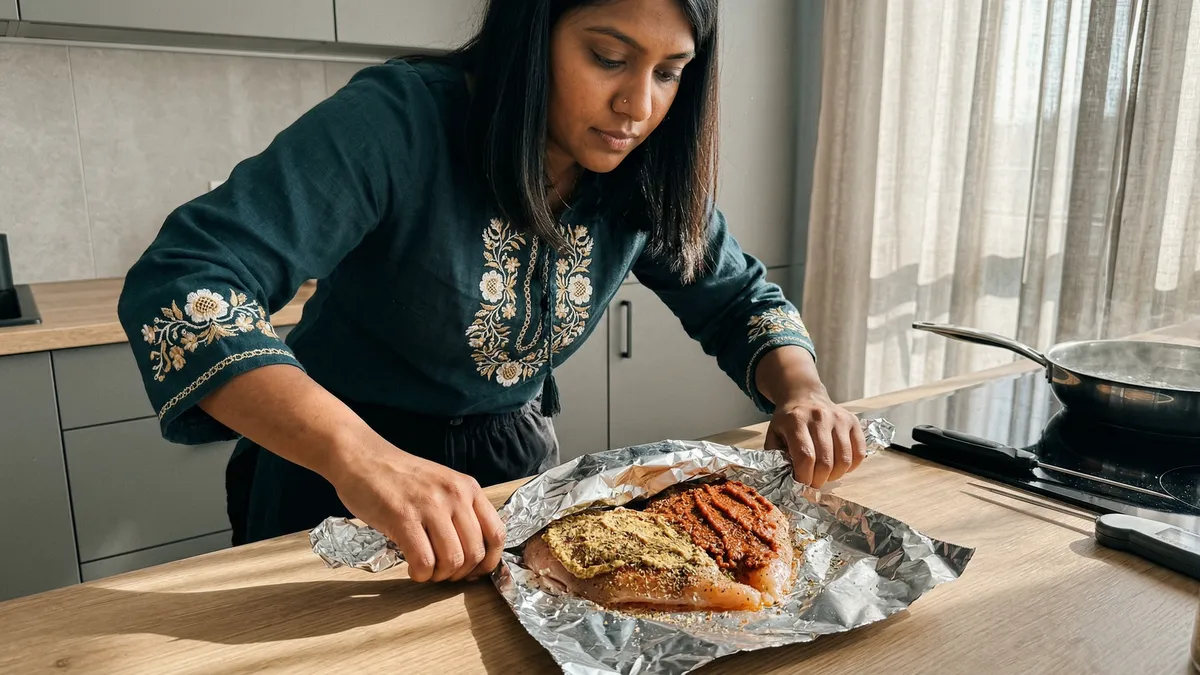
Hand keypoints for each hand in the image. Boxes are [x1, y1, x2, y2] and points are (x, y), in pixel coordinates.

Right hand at [329, 436, 505, 582]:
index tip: (473, 572)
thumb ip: (460, 511)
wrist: (361, 456)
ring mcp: (430, 506)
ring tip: (426, 570)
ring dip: (439, 576)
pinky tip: (411, 568)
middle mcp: (455, 495)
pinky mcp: (403, 518)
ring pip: (452, 561)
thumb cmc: (399, 476)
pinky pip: (424, 562)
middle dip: (460, 574)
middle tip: (442, 573)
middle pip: (475, 553)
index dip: (488, 562)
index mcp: (468, 488)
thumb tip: (473, 555)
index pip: (496, 534)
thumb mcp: (441, 485)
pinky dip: (420, 574)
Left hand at [764, 388, 867, 488]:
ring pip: (844, 459)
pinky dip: (850, 466)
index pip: (805, 456)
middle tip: (813, 484)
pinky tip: (838, 466)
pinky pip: (859, 452)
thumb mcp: (773, 435)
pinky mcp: (853, 421)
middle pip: (826, 461)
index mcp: (796, 421)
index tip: (801, 485)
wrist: (804, 396)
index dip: (805, 477)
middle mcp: (820, 417)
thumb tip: (787, 480)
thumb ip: (776, 457)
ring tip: (825, 475)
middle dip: (819, 480)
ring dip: (835, 475)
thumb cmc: (787, 421)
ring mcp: (839, 418)